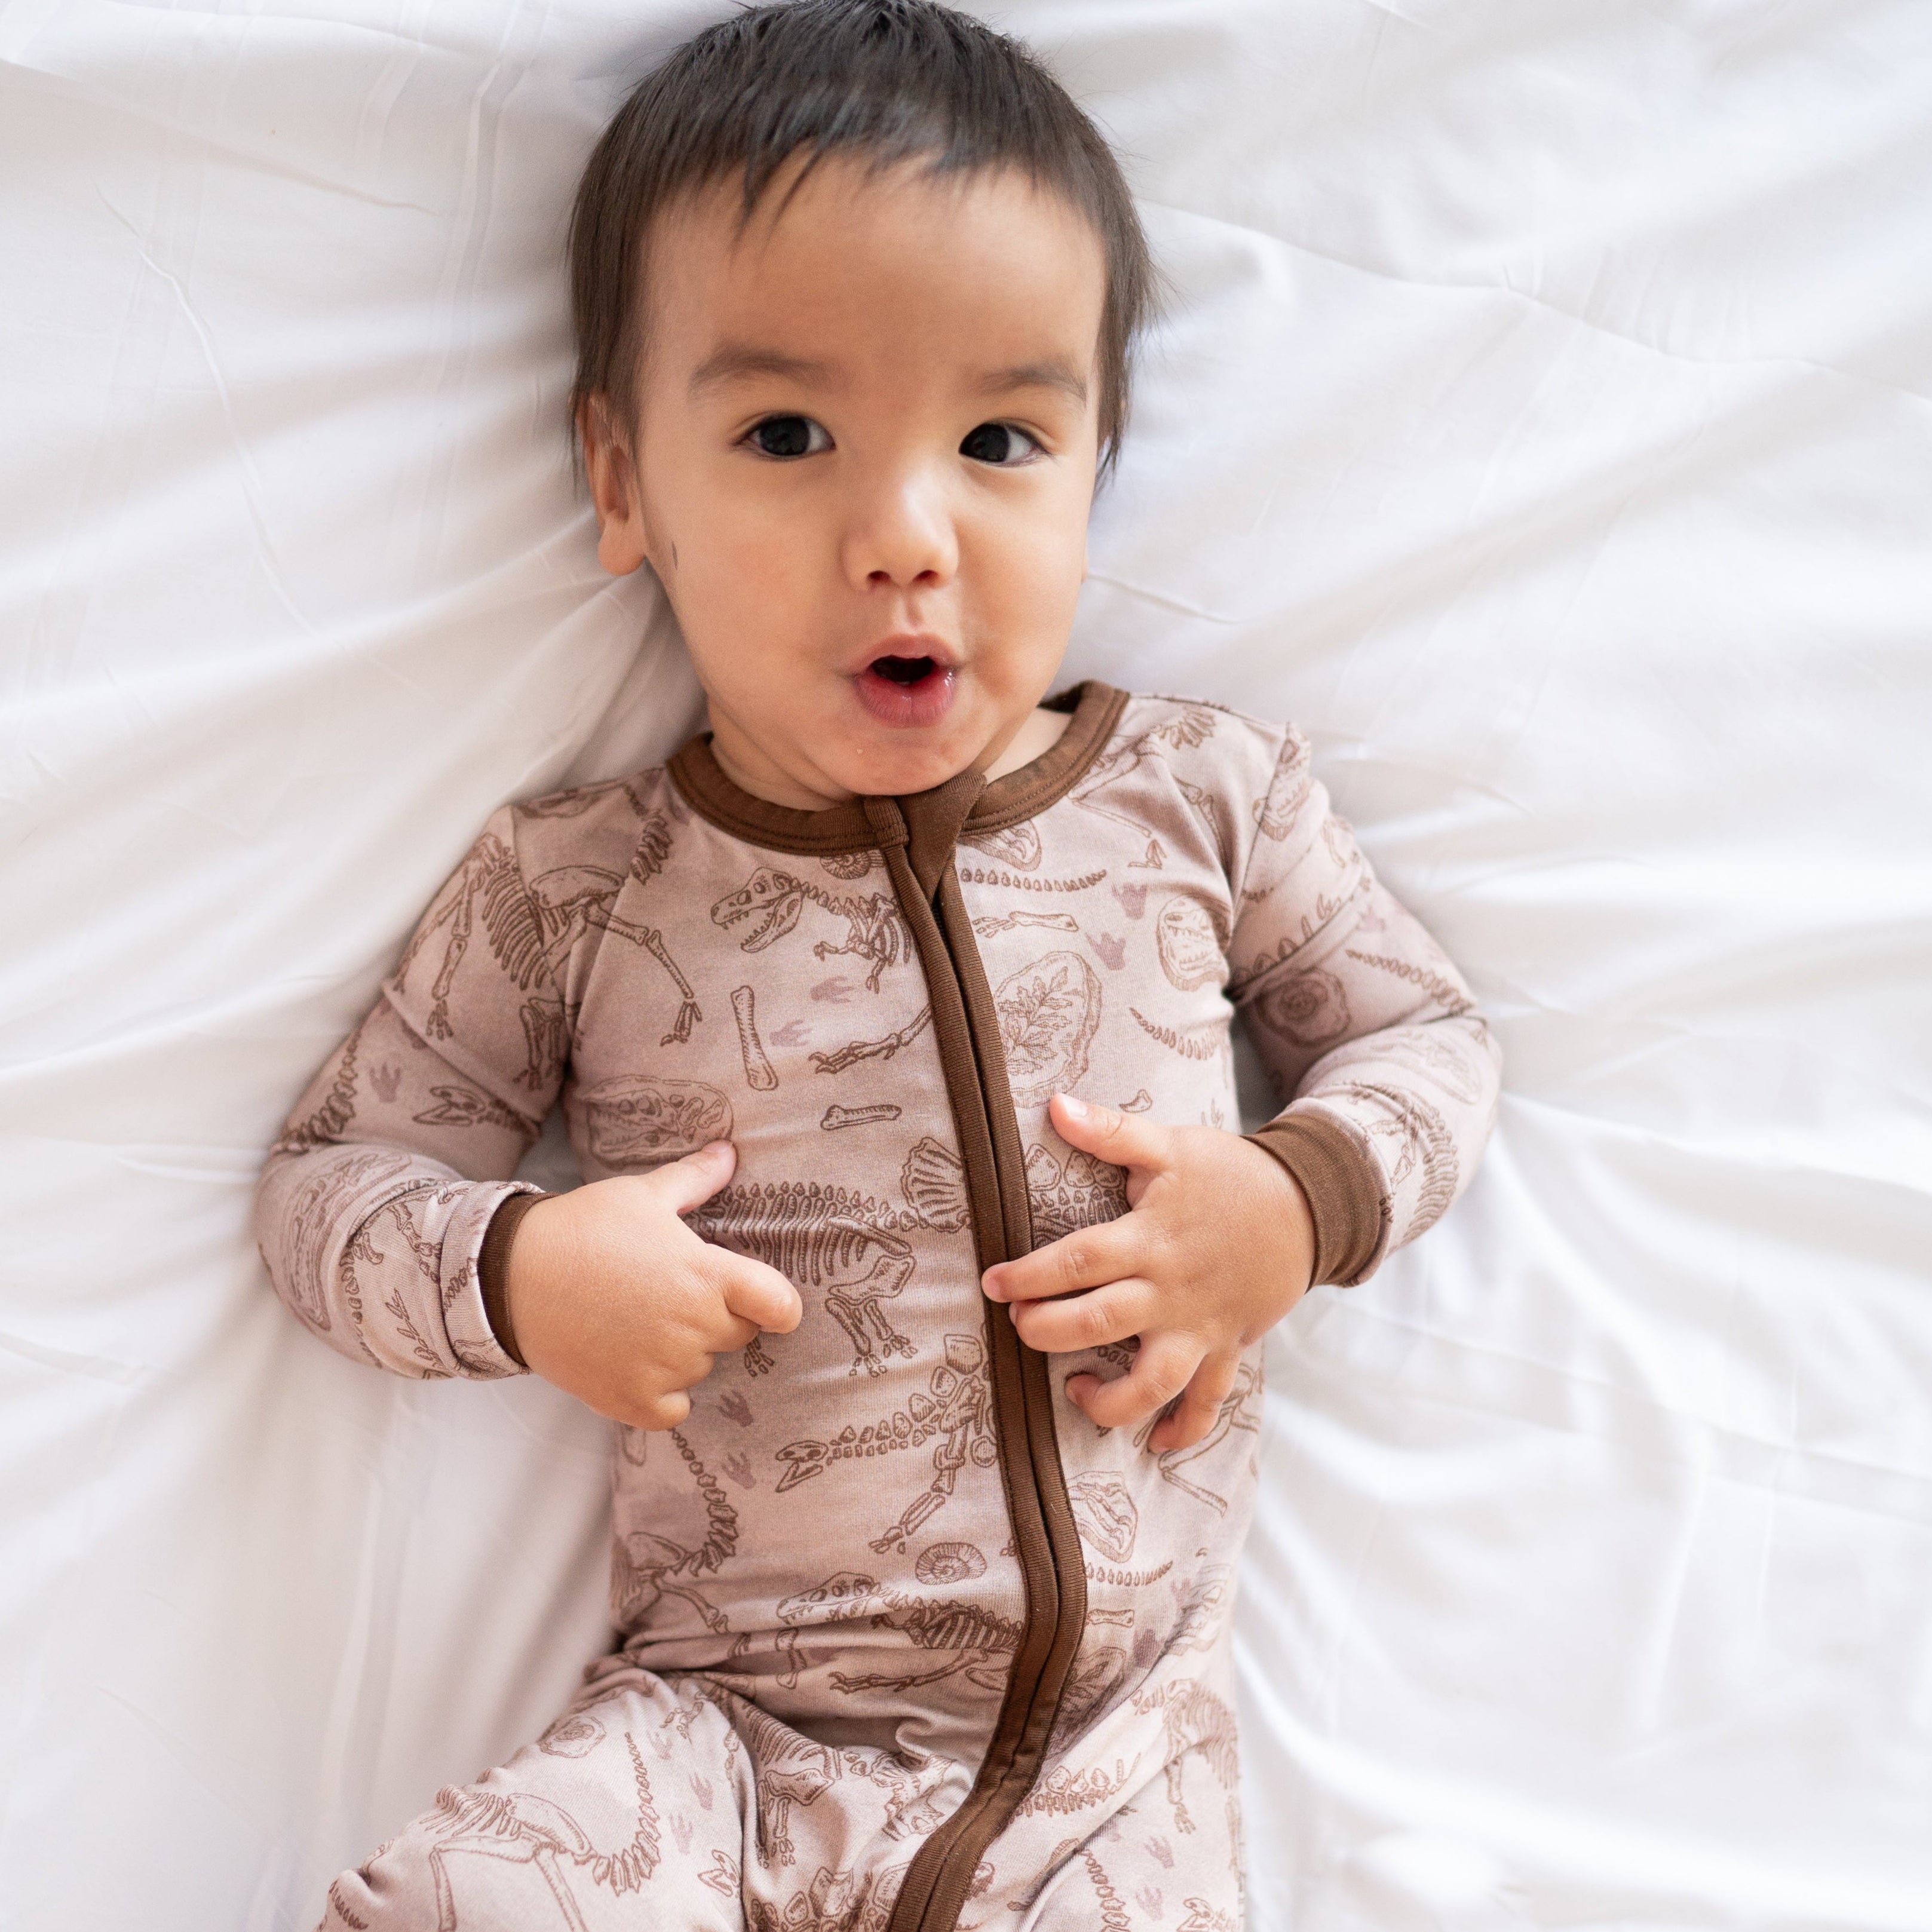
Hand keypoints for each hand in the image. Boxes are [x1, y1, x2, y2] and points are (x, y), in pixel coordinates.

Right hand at [505, 1142, 799, 1429]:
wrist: (509, 1275)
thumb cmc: (583, 1227)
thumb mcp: (642, 1195)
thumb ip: (695, 1179)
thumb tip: (729, 1151)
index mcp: (706, 1276)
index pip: (780, 1306)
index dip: (780, 1305)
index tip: (765, 1301)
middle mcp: (692, 1327)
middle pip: (740, 1335)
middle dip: (719, 1316)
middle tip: (672, 1294)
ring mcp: (662, 1369)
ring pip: (702, 1369)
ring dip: (684, 1352)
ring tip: (639, 1320)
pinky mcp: (629, 1401)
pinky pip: (673, 1410)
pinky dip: (661, 1394)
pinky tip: (635, 1362)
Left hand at [981, 1095, 1313, 1450]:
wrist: (1308, 1205)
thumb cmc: (1229, 1174)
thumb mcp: (1170, 1144)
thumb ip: (1110, 1131)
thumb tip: (1054, 1105)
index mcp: (1149, 1239)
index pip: (1079, 1261)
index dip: (1031, 1275)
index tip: (993, 1284)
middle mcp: (1171, 1291)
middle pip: (1101, 1322)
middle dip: (1049, 1332)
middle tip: (1019, 1326)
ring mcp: (1200, 1326)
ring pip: (1154, 1381)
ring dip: (1110, 1400)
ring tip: (1077, 1389)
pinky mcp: (1226, 1347)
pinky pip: (1208, 1401)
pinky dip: (1183, 1429)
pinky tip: (1153, 1444)